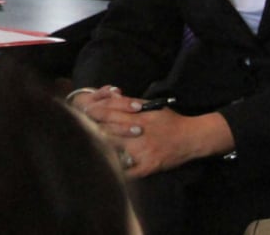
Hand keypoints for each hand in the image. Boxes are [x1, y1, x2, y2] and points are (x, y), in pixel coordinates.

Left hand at [73, 87, 232, 177]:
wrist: (192, 137)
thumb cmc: (170, 120)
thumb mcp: (151, 106)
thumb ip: (130, 103)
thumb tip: (112, 96)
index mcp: (136, 118)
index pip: (108, 116)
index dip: (92, 116)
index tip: (81, 115)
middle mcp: (138, 135)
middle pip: (107, 134)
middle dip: (92, 133)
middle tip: (78, 134)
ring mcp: (143, 152)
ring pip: (115, 152)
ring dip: (102, 151)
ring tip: (88, 150)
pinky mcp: (149, 166)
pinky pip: (130, 172)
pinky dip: (118, 172)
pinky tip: (107, 171)